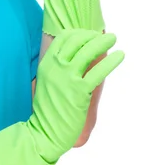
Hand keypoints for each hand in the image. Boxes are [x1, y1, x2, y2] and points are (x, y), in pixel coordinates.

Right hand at [27, 28, 124, 162]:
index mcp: (46, 64)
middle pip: (76, 40)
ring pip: (87, 52)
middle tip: (104, 37)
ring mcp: (67, 78)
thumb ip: (57, 70)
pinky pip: (98, 71)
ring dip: (103, 42)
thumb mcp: (46, 83)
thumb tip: (73, 59)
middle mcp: (55, 67)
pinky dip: (111, 61)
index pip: (63, 38)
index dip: (79, 32)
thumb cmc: (47, 111)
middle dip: (92, 35)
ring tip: (114, 39)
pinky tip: (120, 56)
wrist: (44, 132)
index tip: (90, 34)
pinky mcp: (80, 92)